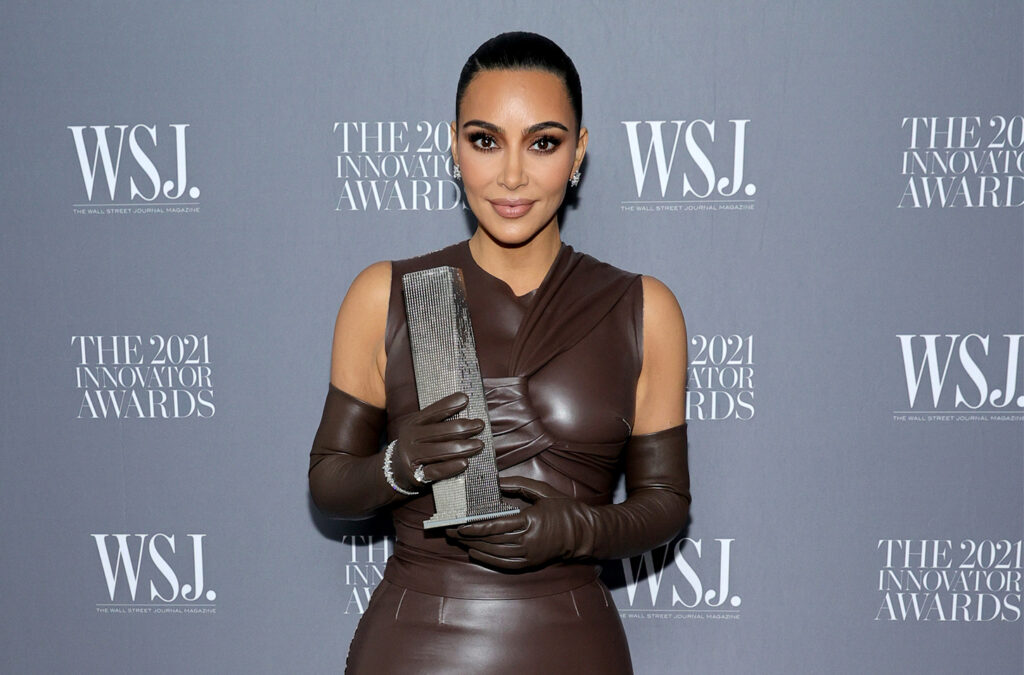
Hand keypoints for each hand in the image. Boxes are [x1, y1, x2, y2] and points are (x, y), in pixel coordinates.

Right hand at [389, 392, 484, 492]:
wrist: (395, 470)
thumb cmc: (417, 444)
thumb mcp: (420, 427)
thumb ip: (437, 419)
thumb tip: (463, 403)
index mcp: (413, 423)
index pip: (433, 412)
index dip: (449, 404)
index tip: (465, 399)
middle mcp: (410, 438)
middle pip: (440, 432)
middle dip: (463, 427)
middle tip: (479, 425)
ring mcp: (412, 457)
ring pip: (440, 451)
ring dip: (462, 447)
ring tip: (479, 444)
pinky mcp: (417, 475)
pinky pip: (436, 471)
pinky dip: (451, 467)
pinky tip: (465, 462)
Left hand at [446, 476, 591, 569]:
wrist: (585, 534)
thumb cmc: (565, 510)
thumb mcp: (544, 492)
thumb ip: (520, 485)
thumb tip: (498, 481)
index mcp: (531, 522)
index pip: (496, 526)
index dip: (476, 527)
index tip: (459, 524)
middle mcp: (528, 541)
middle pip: (492, 541)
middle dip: (468, 536)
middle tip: (450, 531)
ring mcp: (529, 555)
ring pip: (495, 553)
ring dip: (474, 547)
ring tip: (458, 540)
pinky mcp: (531, 563)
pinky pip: (504, 564)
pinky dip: (488, 559)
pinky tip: (475, 553)